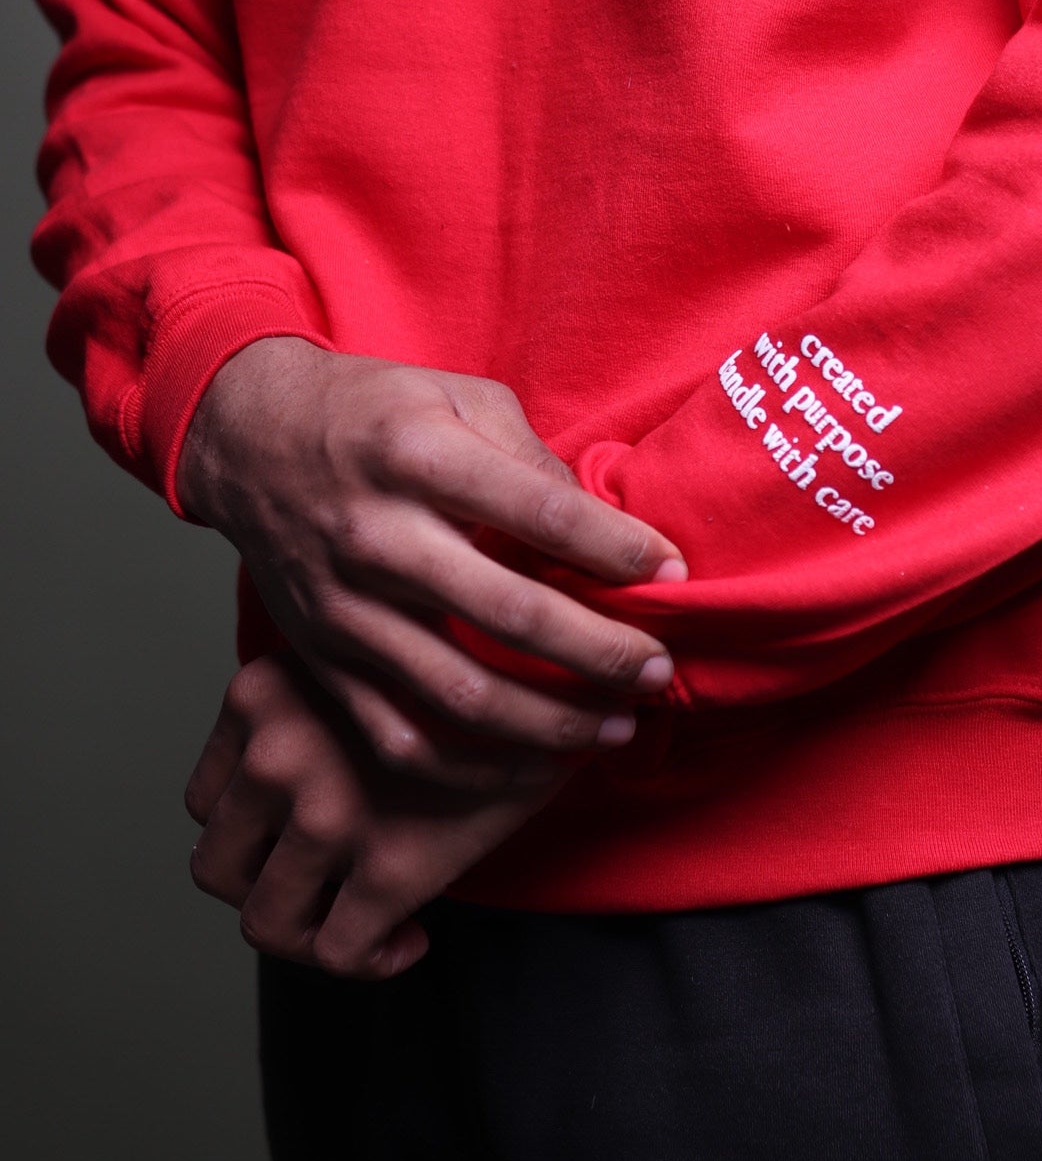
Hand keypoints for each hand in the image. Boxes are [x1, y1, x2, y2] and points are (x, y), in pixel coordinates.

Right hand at [177, 338, 684, 782]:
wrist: (250, 440)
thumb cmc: (375, 413)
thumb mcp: (458, 397)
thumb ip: (532, 460)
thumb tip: (604, 531)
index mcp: (418, 456)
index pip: (541, 514)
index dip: (618, 549)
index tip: (671, 575)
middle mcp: (378, 536)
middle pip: (509, 613)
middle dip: (599, 652)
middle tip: (657, 671)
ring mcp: (346, 606)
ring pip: (460, 692)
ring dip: (550, 723)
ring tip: (614, 728)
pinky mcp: (324, 657)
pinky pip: (401, 734)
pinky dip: (473, 764)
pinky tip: (532, 762)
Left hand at [187, 654, 548, 978]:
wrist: (561, 677)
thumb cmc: (470, 666)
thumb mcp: (366, 660)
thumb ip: (313, 709)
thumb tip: (297, 783)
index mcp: (260, 690)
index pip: (207, 801)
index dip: (253, 836)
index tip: (305, 844)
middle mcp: (275, 750)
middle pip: (217, 865)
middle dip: (268, 889)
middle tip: (323, 887)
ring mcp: (325, 814)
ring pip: (263, 921)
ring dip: (312, 932)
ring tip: (359, 917)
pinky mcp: (387, 868)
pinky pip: (337, 951)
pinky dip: (367, 960)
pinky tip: (408, 938)